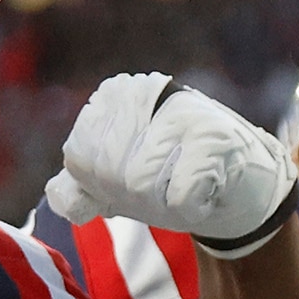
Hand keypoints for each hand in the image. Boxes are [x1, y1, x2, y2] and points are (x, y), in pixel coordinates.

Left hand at [47, 71, 295, 257]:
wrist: (241, 186)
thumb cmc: (173, 178)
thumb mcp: (117, 181)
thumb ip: (80, 184)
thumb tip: (56, 194)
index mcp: (114, 95)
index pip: (78, 159)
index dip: (101, 187)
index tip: (133, 182)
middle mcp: (146, 89)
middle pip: (109, 172)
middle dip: (133, 197)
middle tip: (164, 187)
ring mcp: (182, 109)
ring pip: (139, 183)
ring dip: (163, 205)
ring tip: (184, 185)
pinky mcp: (214, 135)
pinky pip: (178, 196)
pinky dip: (191, 209)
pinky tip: (206, 189)